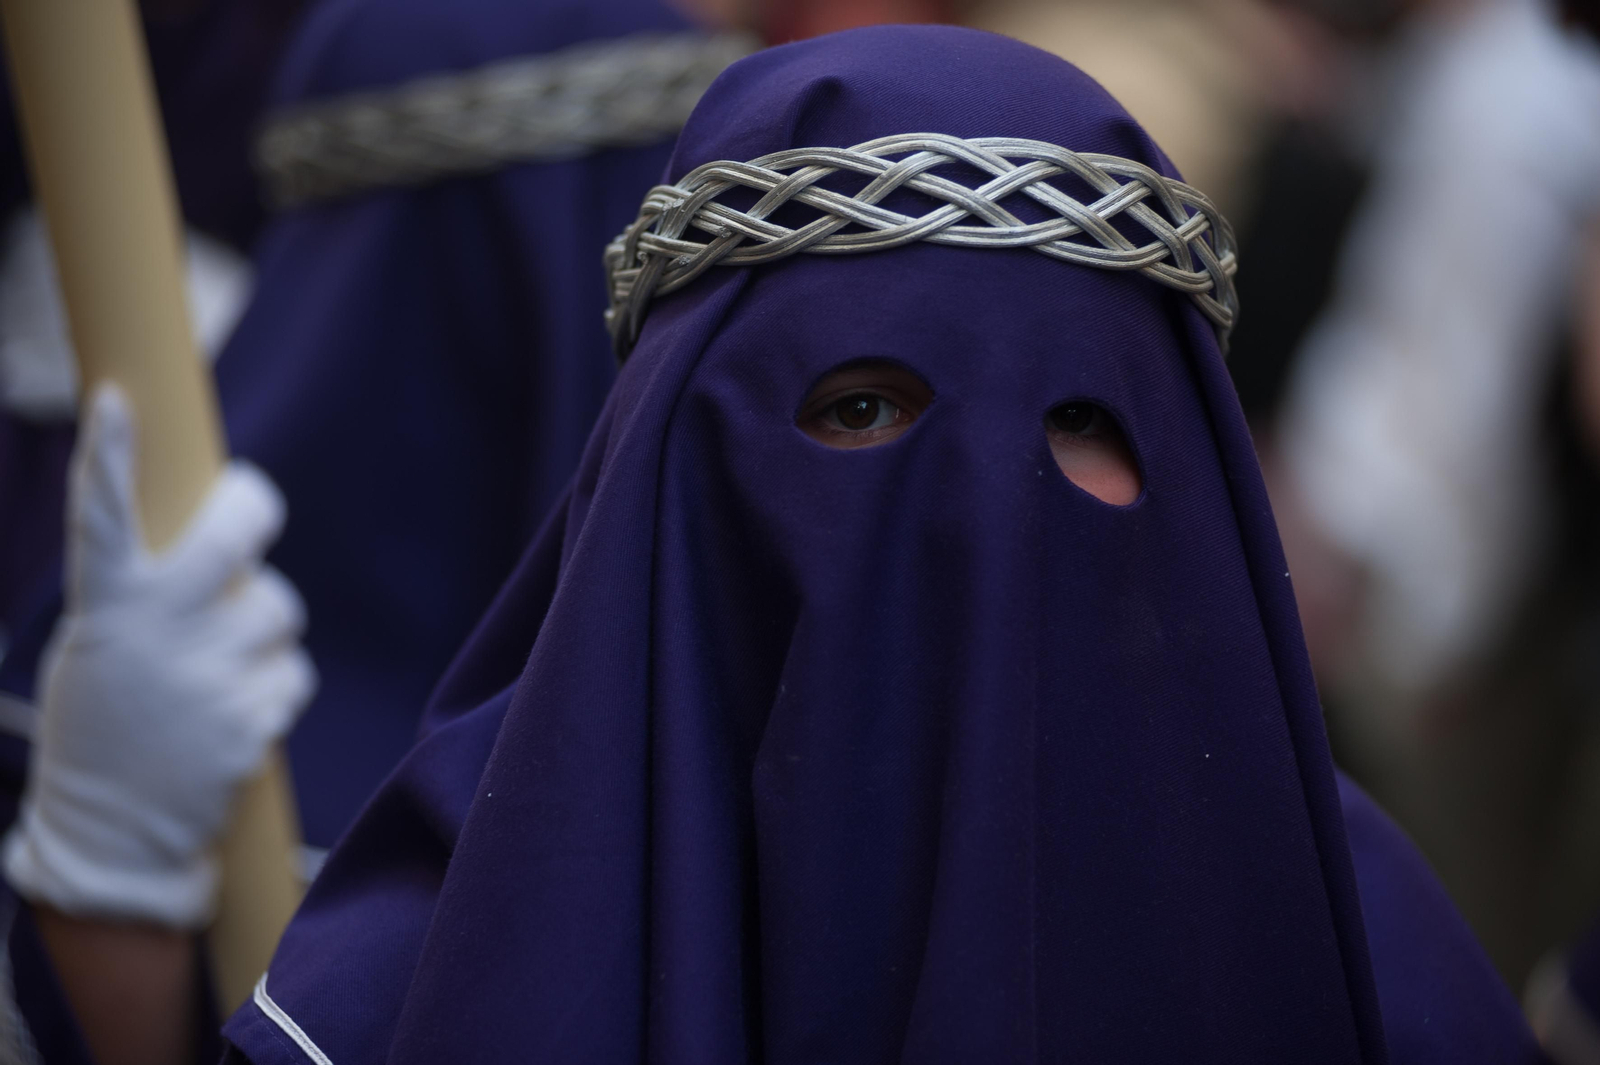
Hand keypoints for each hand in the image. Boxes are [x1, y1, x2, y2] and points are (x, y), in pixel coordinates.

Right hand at [3, 385, 313, 927]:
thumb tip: (229, 543)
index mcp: (106, 613)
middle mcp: (158, 636)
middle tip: (250, 506)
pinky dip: (273, 688)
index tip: (116, 399)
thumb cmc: (107, 724)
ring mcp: (207, 678)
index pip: (100, 521)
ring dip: (263, 626)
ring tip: (215, 671)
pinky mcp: (251, 722)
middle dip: (253, 506)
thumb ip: (149, 596)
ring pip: (278, 607)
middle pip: (236, 535)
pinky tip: (232, 718)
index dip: (107, 457)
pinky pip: (293, 672)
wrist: (112, 836)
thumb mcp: (99, 650)